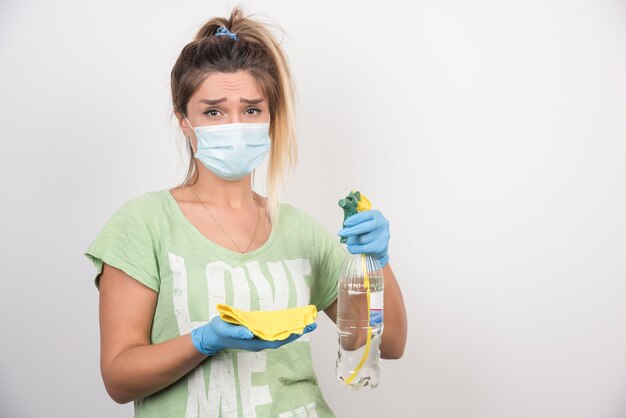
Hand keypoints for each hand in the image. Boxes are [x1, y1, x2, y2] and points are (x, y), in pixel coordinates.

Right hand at [191, 316, 316, 355]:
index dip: (291, 335)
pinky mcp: (258, 333)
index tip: (303, 329)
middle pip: (283, 338)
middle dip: (298, 331)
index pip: (277, 340)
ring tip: (307, 321)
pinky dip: (284, 326)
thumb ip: (238, 332)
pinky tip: (291, 320)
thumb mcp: (227, 330)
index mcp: (255, 342)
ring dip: (293, 328)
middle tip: (312, 323)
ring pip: (280, 335)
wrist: (213, 335)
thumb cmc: (221, 331)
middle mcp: (260, 341)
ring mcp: (260, 338)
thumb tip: (250, 334)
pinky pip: (275, 330)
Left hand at [338, 209, 389, 266]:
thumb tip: (345, 226)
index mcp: (376, 215)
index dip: (354, 219)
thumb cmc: (368, 231)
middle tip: (340, 233)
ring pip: (362, 239)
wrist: (380, 246)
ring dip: (351, 241)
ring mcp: (383, 236)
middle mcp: (382, 224)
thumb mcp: (364, 222)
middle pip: (364, 227)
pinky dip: (354, 249)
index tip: (345, 223)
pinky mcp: (381, 247)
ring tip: (348, 241)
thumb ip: (356, 222)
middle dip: (350, 231)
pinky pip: (363, 249)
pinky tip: (351, 248)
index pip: (364, 215)